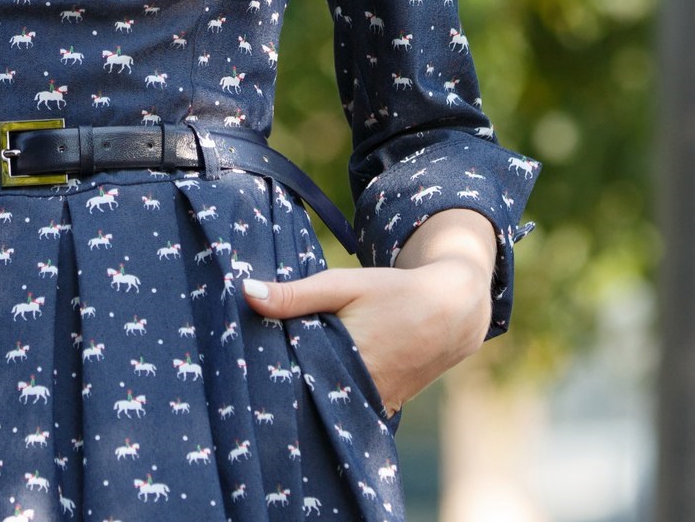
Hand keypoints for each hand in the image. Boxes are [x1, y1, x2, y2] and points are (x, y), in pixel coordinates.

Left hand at [239, 209, 495, 414]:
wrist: (452, 309)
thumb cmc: (394, 292)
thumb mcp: (342, 285)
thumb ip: (294, 294)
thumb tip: (244, 292)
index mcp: (346, 361)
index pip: (291, 380)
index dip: (267, 376)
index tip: (242, 368)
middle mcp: (362, 392)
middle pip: (307, 398)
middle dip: (283, 389)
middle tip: (250, 380)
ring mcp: (376, 405)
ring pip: (328, 407)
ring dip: (306, 396)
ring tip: (273, 388)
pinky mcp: (385, 408)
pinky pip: (348, 410)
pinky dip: (330, 400)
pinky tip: (310, 390)